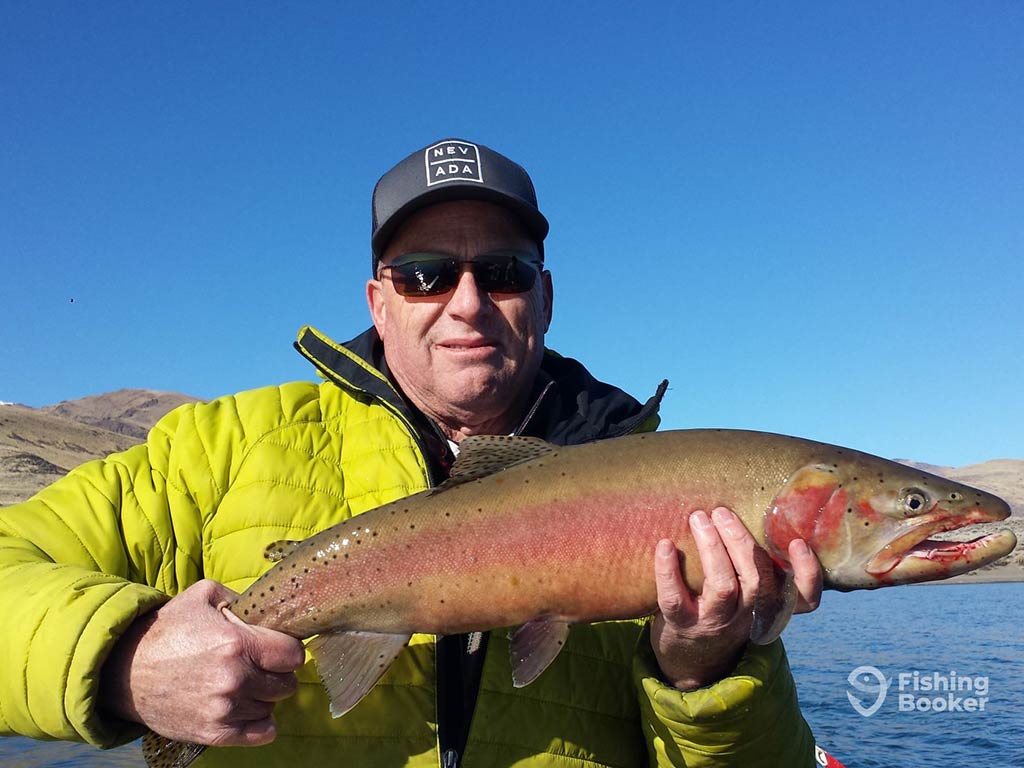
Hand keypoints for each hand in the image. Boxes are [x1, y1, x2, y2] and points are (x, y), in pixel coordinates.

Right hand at [99, 579, 305, 745]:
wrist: (125, 670)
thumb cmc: (167, 629)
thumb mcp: (203, 596)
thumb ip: (241, 598)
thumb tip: (269, 608)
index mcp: (236, 643)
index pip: (293, 655)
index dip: (288, 650)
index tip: (278, 649)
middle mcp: (234, 679)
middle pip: (287, 684)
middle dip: (278, 674)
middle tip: (260, 667)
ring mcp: (224, 710)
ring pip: (272, 707)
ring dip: (264, 697)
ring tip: (244, 684)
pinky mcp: (213, 733)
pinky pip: (261, 734)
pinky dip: (261, 723)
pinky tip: (248, 708)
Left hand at [650, 507, 821, 690]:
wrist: (689, 659)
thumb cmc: (720, 610)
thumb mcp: (746, 598)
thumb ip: (753, 567)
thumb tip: (745, 509)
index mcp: (767, 606)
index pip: (802, 599)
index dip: (807, 573)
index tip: (798, 542)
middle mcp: (745, 615)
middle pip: (756, 582)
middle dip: (741, 543)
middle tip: (722, 512)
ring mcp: (713, 621)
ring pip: (722, 587)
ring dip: (711, 548)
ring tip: (698, 518)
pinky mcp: (682, 624)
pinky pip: (674, 598)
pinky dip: (668, 570)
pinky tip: (664, 545)